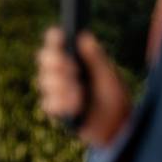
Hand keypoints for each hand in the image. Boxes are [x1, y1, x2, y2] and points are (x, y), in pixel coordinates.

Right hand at [38, 28, 130, 146]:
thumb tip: (84, 35)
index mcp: (74, 60)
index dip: (55, 38)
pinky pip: (48, 103)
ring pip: (45, 81)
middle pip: (44, 60)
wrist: (117, 126)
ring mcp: (56, 91)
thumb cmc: (115, 97)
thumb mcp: (108, 76)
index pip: (57, 44)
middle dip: (56, 64)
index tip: (59, 35)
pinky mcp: (56, 108)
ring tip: (79, 94)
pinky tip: (75, 106)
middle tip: (71, 68)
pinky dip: (62, 104)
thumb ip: (95, 58)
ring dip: (62, 86)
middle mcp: (62, 73)